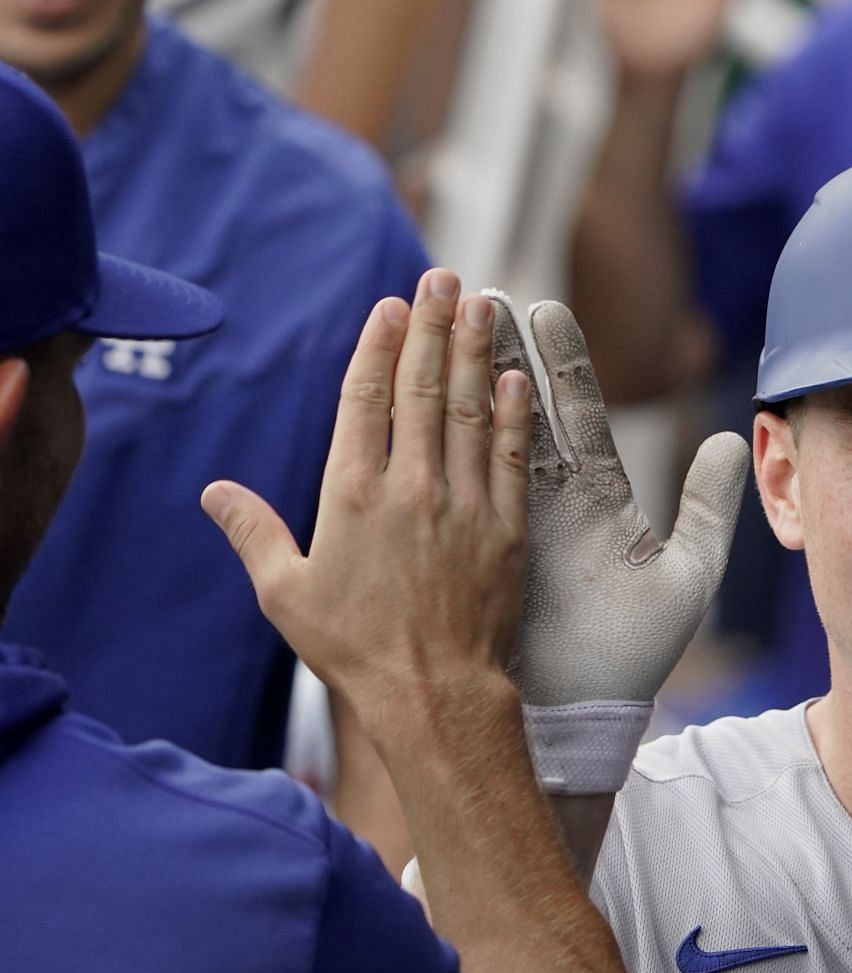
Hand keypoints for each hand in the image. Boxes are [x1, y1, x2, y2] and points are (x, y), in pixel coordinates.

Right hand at [201, 271, 528, 719]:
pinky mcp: (507, 530)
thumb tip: (215, 491)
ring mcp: (464, 506)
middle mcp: (411, 488)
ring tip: (483, 302)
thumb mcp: (285, 593)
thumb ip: (252, 533)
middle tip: (442, 277)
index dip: (377, 346)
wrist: (434, 695)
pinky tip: (515, 378)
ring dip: (475, 352)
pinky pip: (514, 459)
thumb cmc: (354, 651)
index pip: (365, 400)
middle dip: (431, 326)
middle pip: (423, 388)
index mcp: (351, 495)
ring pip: (472, 411)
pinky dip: (514, 415)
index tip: (389, 307)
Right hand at [489, 299, 747, 788]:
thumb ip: (710, 507)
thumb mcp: (689, 574)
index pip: (575, 411)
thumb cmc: (633, 654)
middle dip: (499, 351)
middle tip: (477, 292)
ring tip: (447, 321)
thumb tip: (737, 441)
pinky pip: (465, 488)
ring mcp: (510, 522)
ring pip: (487, 437)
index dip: (559, 361)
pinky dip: (453, 444)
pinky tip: (436, 399)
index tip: (541, 309)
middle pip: (521, 409)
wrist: (587, 714)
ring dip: (467, 381)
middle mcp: (551, 501)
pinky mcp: (483, 550)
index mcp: (596, 498)